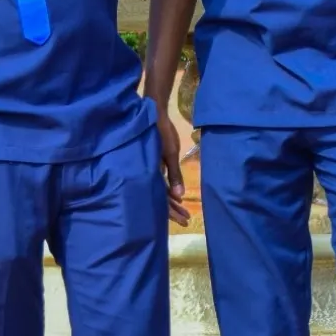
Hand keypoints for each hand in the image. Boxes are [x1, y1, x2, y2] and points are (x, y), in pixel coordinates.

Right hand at [158, 112, 190, 226]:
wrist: (153, 114)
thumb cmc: (161, 133)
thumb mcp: (170, 153)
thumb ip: (174, 174)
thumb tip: (180, 196)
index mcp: (151, 174)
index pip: (161, 200)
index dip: (172, 212)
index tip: (183, 220)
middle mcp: (149, 175)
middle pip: (161, 199)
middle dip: (173, 211)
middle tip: (186, 220)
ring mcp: (151, 170)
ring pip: (161, 191)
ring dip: (172, 202)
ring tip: (184, 212)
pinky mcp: (154, 164)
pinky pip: (160, 182)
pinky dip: (169, 191)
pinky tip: (177, 195)